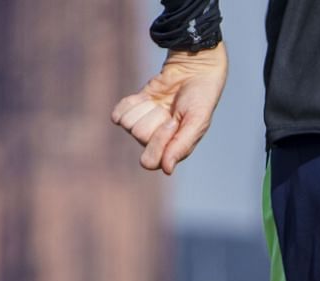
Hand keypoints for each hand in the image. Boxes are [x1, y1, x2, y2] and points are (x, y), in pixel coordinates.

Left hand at [111, 45, 228, 175]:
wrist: (192, 71)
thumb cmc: (200, 99)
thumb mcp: (196, 122)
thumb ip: (182, 146)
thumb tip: (166, 170)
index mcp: (172, 151)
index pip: (150, 160)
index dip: (159, 141)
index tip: (173, 122)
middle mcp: (154, 142)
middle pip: (139, 137)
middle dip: (155, 119)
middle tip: (170, 111)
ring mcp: (142, 126)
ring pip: (128, 125)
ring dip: (146, 109)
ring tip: (162, 103)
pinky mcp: (132, 110)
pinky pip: (119, 114)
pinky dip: (132, 103)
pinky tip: (147, 98)